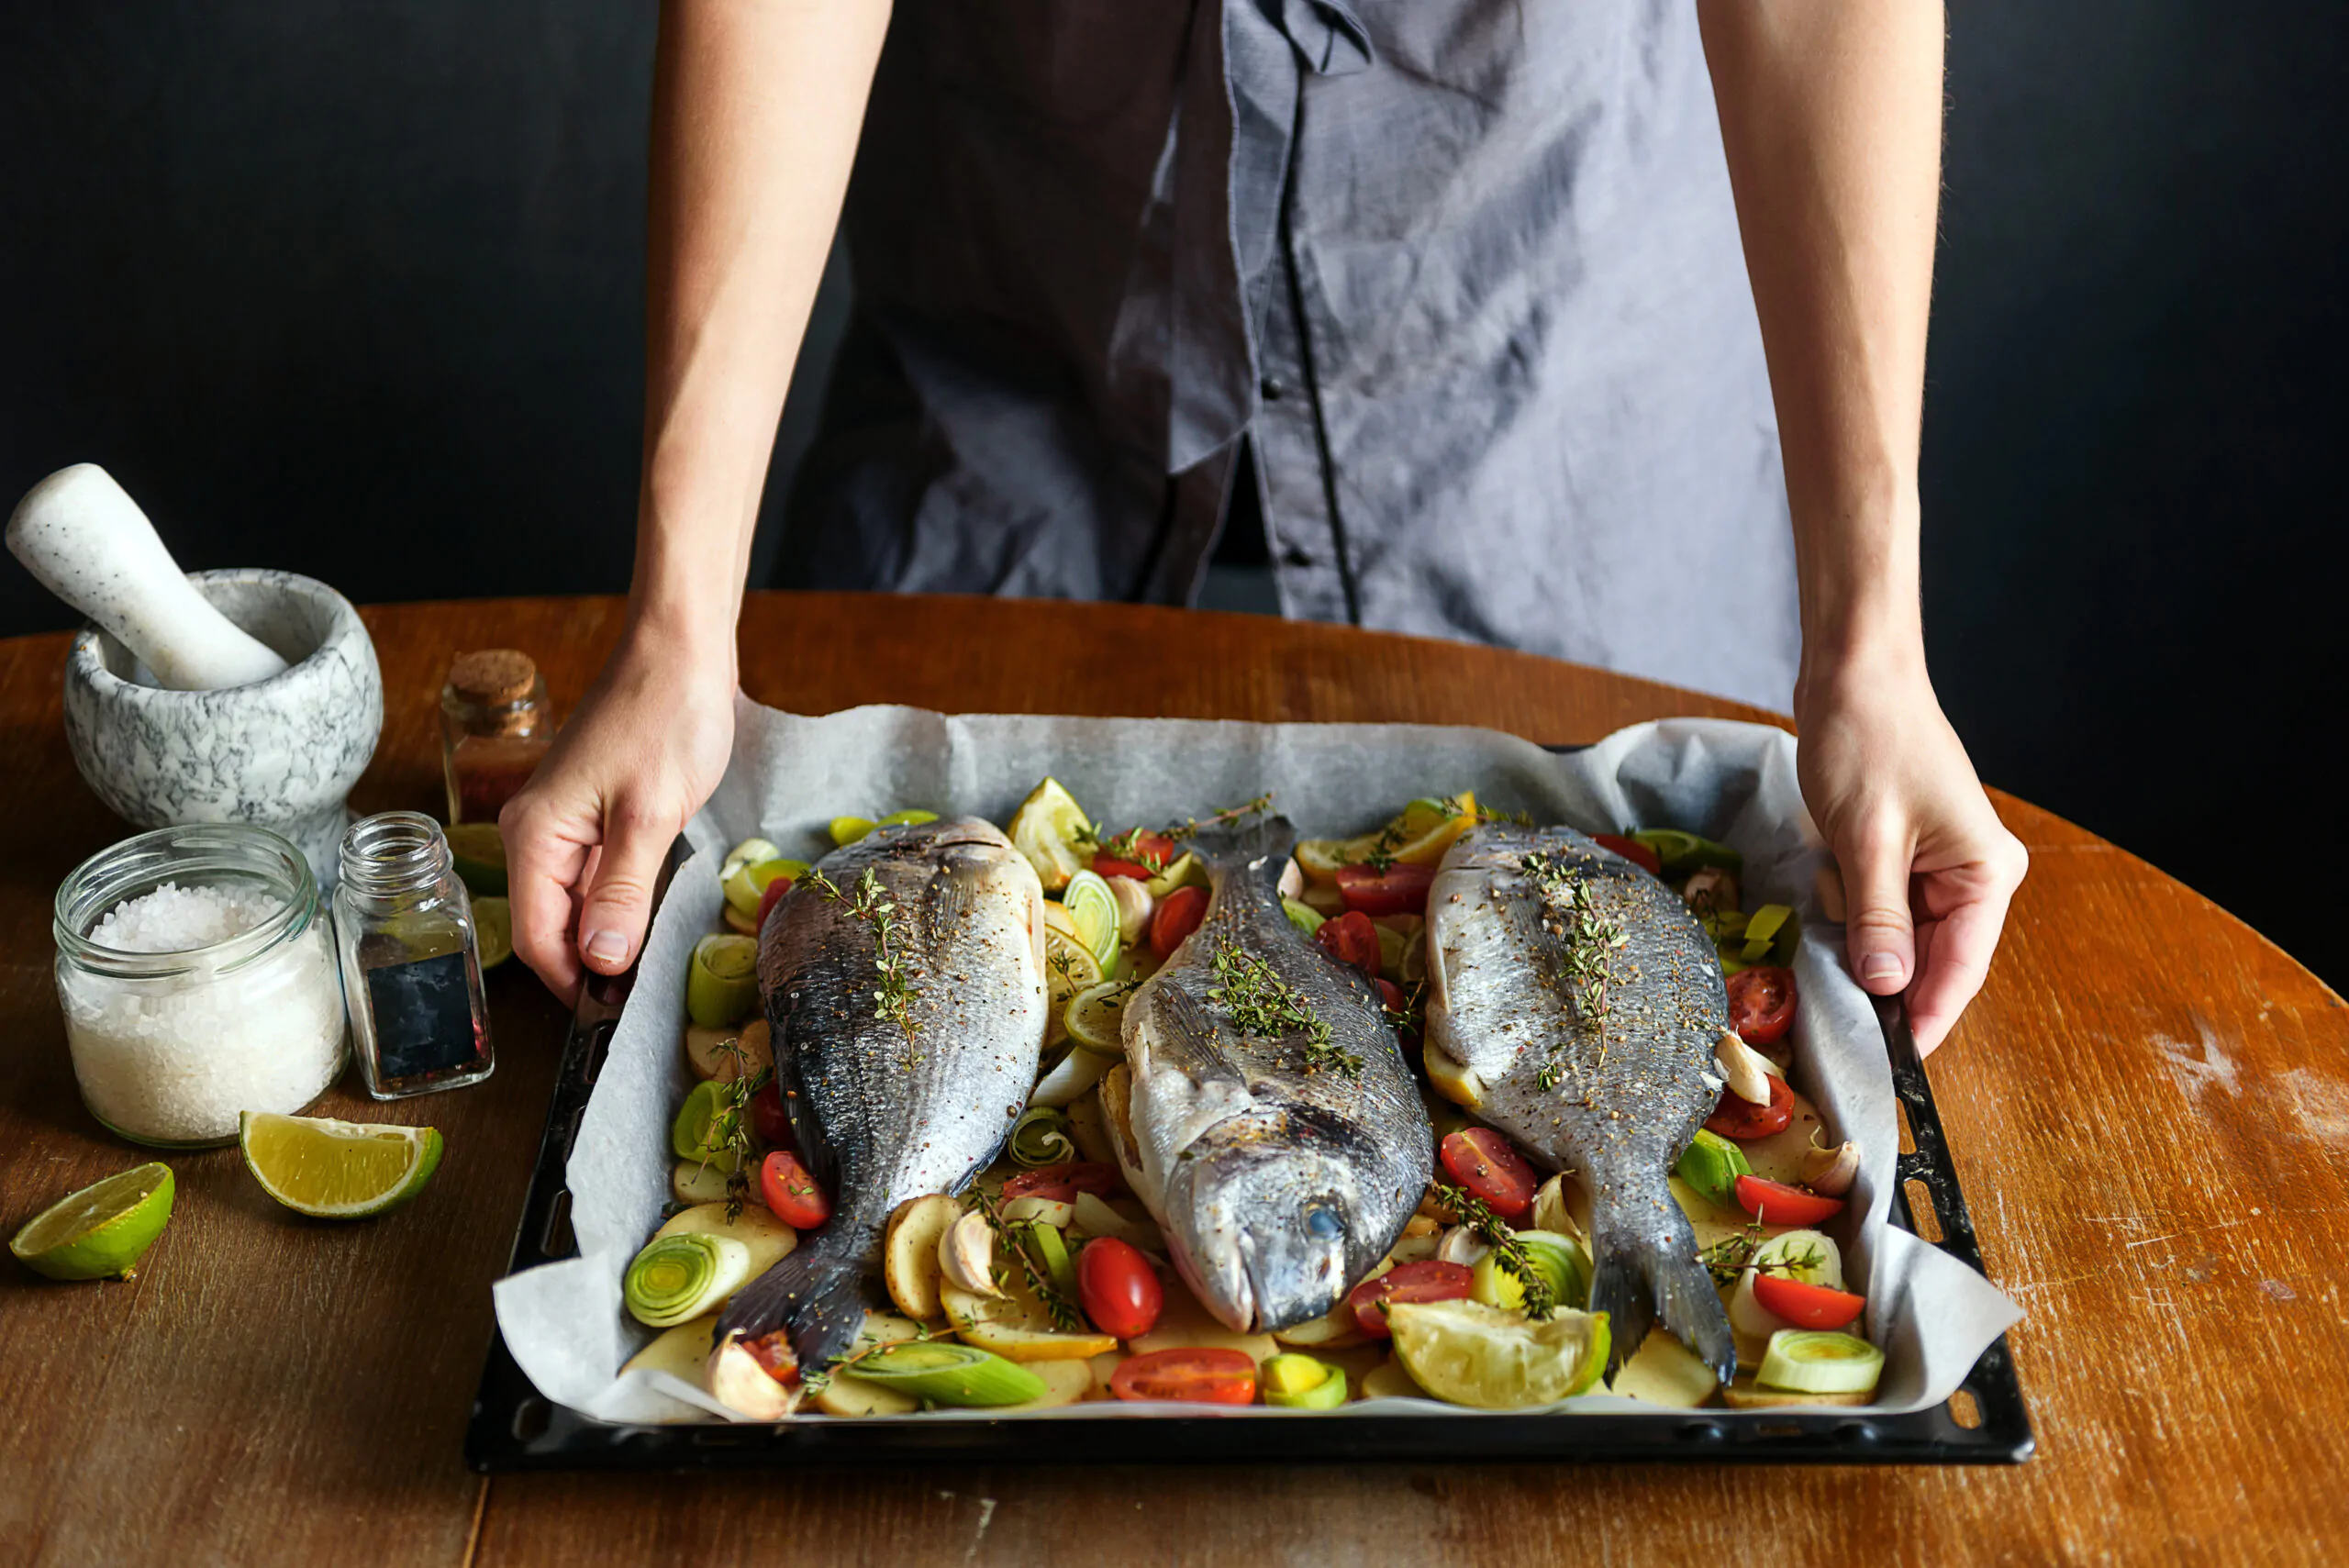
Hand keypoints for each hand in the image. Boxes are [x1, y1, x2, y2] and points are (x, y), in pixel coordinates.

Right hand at [500, 624, 734, 1002]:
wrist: (681, 649)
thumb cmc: (665, 717)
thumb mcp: (651, 814)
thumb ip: (624, 893)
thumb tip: (601, 963)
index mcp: (535, 835)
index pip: (538, 939)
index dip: (577, 985)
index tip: (621, 1017)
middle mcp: (538, 834)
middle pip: (554, 928)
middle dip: (594, 967)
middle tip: (645, 999)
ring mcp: (567, 825)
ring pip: (580, 906)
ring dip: (611, 938)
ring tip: (654, 969)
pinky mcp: (598, 816)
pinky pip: (600, 878)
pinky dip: (623, 904)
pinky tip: (655, 921)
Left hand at [1794, 650, 2028, 1055]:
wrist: (1854, 675)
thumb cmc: (1868, 743)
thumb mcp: (1866, 839)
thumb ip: (1877, 919)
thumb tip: (1886, 988)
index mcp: (1986, 873)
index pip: (1958, 970)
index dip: (1922, 1020)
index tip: (1886, 1065)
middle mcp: (1976, 875)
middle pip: (1932, 961)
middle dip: (1883, 983)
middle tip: (1836, 1019)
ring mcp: (1942, 865)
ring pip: (1901, 938)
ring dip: (1863, 945)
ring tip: (1831, 936)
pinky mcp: (1907, 855)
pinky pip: (1882, 908)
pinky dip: (1854, 914)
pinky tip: (1829, 899)